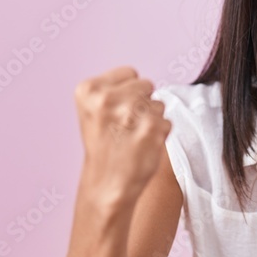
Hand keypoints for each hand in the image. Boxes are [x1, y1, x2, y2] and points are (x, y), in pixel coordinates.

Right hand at [73, 66, 170, 205]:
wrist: (106, 184)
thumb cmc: (103, 145)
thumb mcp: (92, 109)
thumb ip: (113, 89)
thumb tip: (142, 81)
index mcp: (89, 89)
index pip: (130, 72)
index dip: (127, 92)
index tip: (116, 111)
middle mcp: (108, 98)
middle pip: (146, 84)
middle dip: (141, 103)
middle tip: (125, 126)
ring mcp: (131, 113)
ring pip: (158, 103)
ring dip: (151, 118)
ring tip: (133, 136)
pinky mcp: (152, 128)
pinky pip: (167, 121)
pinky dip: (159, 133)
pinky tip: (143, 145)